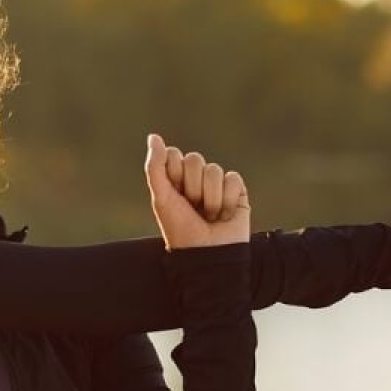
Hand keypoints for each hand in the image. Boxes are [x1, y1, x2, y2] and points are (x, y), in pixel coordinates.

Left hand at [144, 134, 249, 248]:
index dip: (174, 174)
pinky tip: (224, 215)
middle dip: (191, 187)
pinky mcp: (237, 192)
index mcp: (175, 179)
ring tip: (208, 216)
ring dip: (209, 198)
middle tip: (192, 208)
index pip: (175, 155)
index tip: (174, 195)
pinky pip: (232, 179)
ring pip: (214, 170)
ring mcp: (217, 184)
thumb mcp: (162, 198)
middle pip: (194, 159)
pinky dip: (226, 200)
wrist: (207, 254)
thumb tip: (153, 136)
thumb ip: (155, 167)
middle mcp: (196, 179)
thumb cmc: (181, 230)